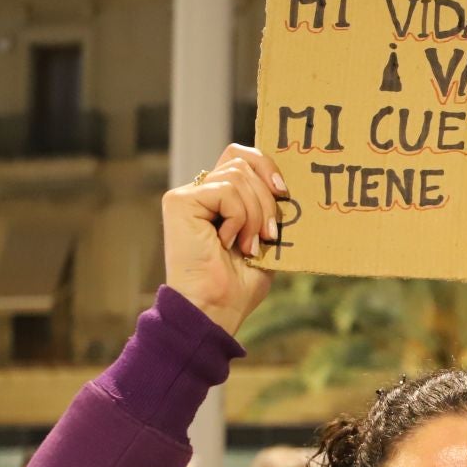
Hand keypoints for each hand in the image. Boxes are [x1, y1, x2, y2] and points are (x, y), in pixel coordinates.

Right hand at [160, 144, 286, 336]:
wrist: (216, 309)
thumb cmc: (238, 285)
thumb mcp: (265, 240)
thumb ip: (269, 208)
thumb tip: (287, 184)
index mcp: (218, 200)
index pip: (240, 157)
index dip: (265, 165)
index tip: (284, 192)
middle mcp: (199, 193)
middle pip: (242, 163)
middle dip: (266, 199)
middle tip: (269, 236)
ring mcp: (187, 196)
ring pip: (237, 176)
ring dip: (255, 214)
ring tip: (249, 245)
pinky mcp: (179, 202)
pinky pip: (225, 190)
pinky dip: (238, 218)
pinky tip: (227, 242)